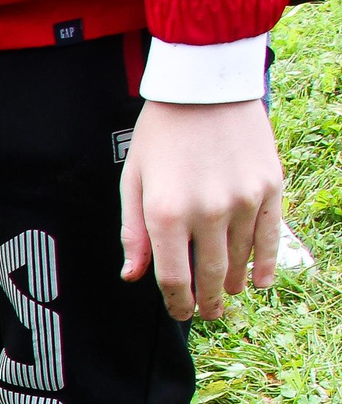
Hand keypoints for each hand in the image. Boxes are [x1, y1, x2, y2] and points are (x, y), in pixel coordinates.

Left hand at [120, 99, 283, 320]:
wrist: (204, 89)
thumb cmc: (161, 135)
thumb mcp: (133, 181)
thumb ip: (133, 232)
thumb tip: (133, 276)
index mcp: (166, 213)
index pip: (172, 276)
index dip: (176, 301)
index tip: (179, 313)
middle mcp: (207, 211)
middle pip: (209, 274)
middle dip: (207, 301)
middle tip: (206, 314)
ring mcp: (242, 200)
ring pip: (240, 258)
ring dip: (233, 283)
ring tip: (227, 296)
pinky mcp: (269, 186)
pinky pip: (270, 235)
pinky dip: (265, 262)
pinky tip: (258, 281)